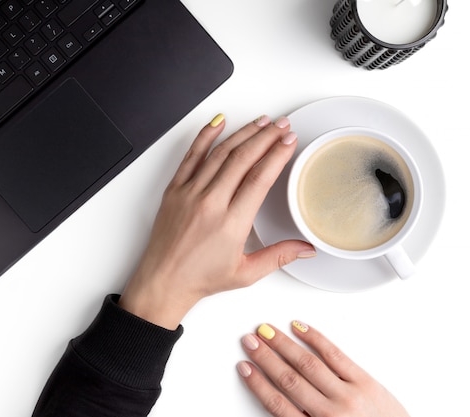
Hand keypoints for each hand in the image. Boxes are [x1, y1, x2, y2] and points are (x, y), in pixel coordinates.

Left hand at [119, 114, 315, 329]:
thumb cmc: (200, 278)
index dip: (277, 155)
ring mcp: (190, 193)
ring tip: (261, 122)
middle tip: (282, 125)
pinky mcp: (174, 190)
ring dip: (243, 133)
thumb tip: (306, 248)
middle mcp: (210, 203)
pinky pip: (191, 156)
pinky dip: (205, 136)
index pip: (260, 178)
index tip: (289, 141)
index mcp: (231, 223)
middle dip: (266, 137)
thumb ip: (279, 257)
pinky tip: (219, 122)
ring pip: (220, 153)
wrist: (163, 281)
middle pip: (243, 159)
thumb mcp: (246, 273)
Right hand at [238, 322, 409, 416]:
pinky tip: (300, 328)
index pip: (277, 404)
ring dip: (283, 344)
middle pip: (289, 379)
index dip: (257, 383)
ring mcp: (349, 396)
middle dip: (265, 358)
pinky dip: (315, 338)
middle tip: (250, 341)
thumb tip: (277, 400)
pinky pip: (335, 354)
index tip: (245, 368)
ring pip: (308, 364)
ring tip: (267, 331)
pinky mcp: (366, 382)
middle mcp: (331, 414)